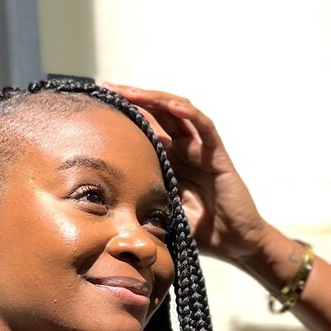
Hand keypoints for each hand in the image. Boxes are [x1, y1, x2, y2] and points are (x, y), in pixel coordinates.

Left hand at [103, 84, 269, 264]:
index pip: (144, 127)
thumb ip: (141, 202)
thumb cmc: (199, 231)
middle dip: (132, 97)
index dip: (123, 115)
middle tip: (107, 88)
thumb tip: (105, 205)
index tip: (97, 104)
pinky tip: (171, 105)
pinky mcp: (217, 154)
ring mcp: (200, 148)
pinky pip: (204, 127)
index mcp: (168, 159)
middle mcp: (184, 148)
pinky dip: (189, 113)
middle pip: (157, 112)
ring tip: (131, 91)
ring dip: (155, 98)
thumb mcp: (160, 214)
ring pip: (178, 112)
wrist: (233, 243)